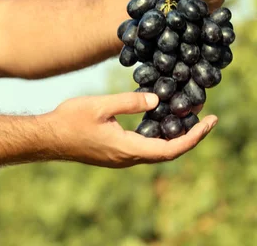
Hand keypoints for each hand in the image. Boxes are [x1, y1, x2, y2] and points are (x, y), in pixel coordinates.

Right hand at [44, 92, 217, 167]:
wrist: (45, 138)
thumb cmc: (70, 120)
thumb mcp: (101, 106)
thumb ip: (130, 102)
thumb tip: (158, 100)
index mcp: (128, 149)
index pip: (171, 149)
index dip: (194, 137)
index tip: (211, 121)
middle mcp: (129, 158)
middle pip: (170, 152)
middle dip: (192, 135)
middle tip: (208, 117)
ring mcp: (123, 157)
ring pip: (159, 150)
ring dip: (178, 135)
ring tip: (191, 116)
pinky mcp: (118, 152)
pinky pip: (148, 147)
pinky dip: (163, 134)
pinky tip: (165, 118)